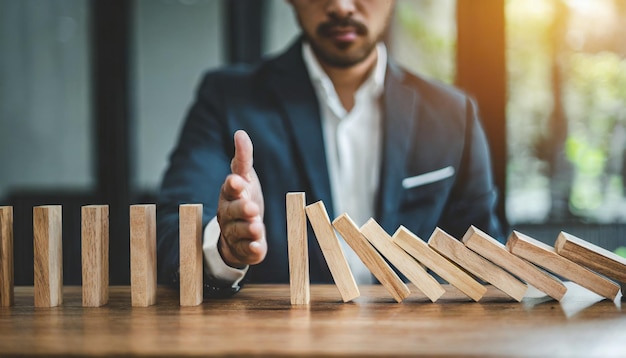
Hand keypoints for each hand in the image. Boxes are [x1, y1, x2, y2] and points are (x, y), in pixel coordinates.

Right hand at [216, 130, 266, 266]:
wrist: (239, 231)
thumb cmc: (243, 199)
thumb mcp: (246, 178)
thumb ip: (243, 158)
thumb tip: (240, 133)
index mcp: (230, 194)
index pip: (229, 188)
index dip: (233, 185)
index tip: (238, 181)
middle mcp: (229, 213)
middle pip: (232, 211)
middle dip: (241, 209)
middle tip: (252, 208)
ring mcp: (235, 232)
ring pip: (239, 231)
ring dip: (247, 229)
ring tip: (257, 227)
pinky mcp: (245, 249)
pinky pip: (247, 250)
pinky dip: (252, 249)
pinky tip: (259, 246)